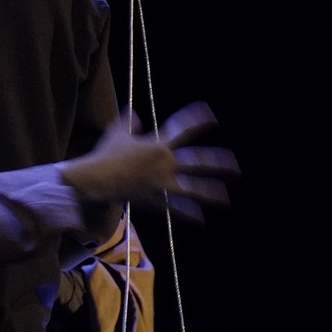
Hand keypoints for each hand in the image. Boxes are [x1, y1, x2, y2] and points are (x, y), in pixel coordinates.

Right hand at [60, 103, 239, 222]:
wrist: (97, 179)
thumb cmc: (106, 154)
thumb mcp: (117, 132)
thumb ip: (128, 121)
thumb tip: (133, 111)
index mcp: (158, 144)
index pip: (182, 128)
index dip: (197, 119)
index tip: (212, 117)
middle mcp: (165, 162)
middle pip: (197, 162)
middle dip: (217, 162)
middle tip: (234, 164)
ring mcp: (162, 183)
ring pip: (192, 188)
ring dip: (210, 193)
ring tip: (226, 198)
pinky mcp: (156, 199)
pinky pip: (176, 208)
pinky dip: (189, 214)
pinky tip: (201, 220)